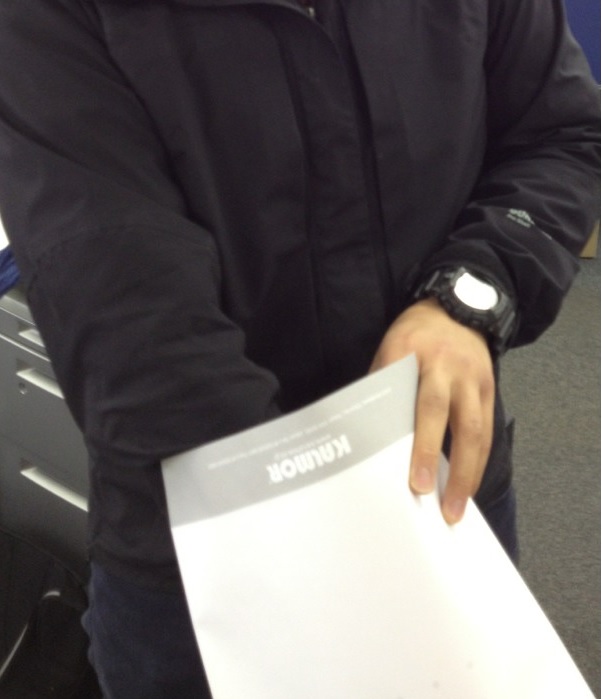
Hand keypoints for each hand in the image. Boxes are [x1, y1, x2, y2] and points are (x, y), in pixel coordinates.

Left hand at [370, 298, 494, 523]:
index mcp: (409, 354)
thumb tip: (368, 434)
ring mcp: (472, 378)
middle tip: (434, 501)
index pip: (410, 403)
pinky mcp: (489, 387)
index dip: (416, 443)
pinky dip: (480, 459)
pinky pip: (487, 428)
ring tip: (457, 507)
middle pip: (445, 418)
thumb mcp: (387, 351)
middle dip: (441, 461)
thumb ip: (381, 387)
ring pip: (475, 429)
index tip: (413, 480)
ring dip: (468, 472)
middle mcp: (445, 366)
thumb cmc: (412, 336)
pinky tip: (469, 484)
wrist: (456, 308)